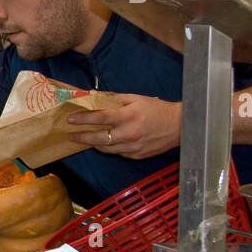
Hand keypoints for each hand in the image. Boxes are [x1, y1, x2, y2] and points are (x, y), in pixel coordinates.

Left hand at [67, 94, 182, 159]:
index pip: (99, 118)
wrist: (180, 126)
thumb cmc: (158, 110)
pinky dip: (110, 148)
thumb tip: (95, 96)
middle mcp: (128, 133)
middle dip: (82, 137)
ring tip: (85, 139)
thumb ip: (114, 98)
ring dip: (94, 144)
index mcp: (127, 116)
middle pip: (98, 138)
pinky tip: (105, 143)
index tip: (71, 119)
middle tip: (72, 135)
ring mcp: (132, 147)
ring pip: (106, 149)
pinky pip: (117, 153)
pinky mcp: (136, 156)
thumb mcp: (136, 99)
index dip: (82, 118)